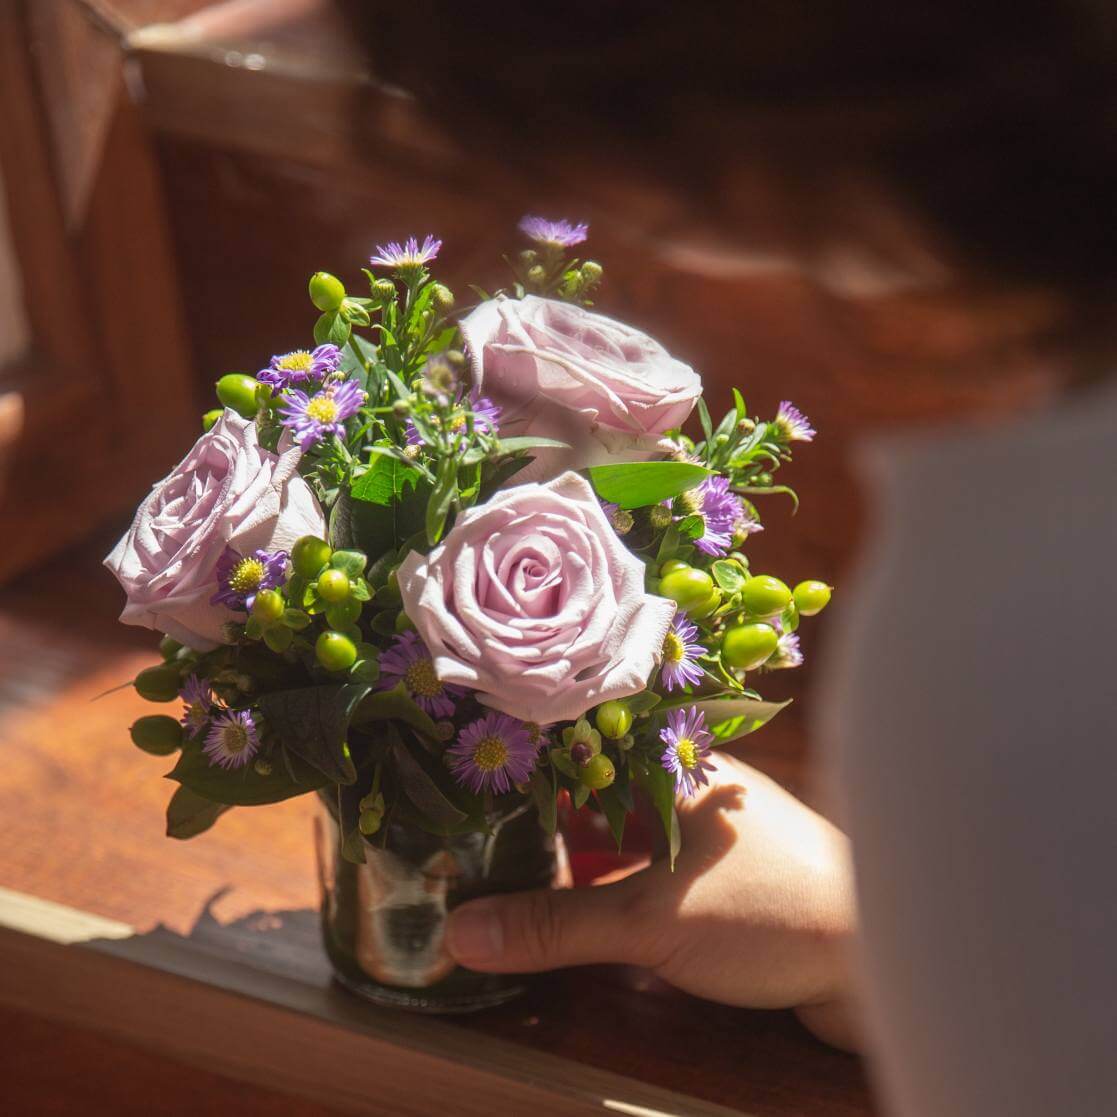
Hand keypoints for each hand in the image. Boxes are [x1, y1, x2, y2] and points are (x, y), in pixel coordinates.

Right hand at [446, 751, 860, 1049]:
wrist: (883, 963)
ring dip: (562, 863)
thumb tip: (461, 932)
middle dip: (530, 821)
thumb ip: (554, 924)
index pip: (578, 744)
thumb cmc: (774, 907)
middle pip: (587, 797)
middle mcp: (682, 791)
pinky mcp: (711, 887)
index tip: (456, 779)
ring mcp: (698, 840)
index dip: (518, 759)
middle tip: (460, 839)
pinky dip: (596, 895)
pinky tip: (559, 917)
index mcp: (671, 764)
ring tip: (492, 879)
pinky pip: (635, 881)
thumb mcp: (649, 918)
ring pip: (610, 841)